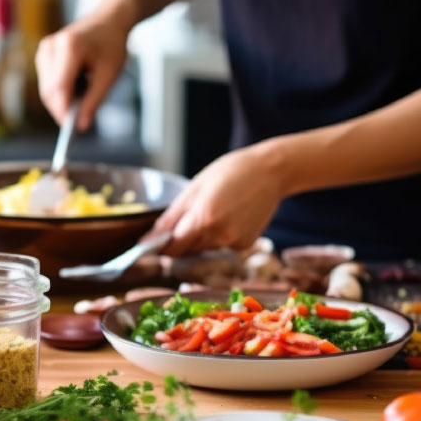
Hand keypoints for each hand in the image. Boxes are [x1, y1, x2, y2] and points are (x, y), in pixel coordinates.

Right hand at [35, 6, 130, 130]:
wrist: (108, 22)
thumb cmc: (111, 44)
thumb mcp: (109, 75)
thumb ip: (94, 101)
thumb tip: (81, 125)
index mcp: (70, 48)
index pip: (59, 88)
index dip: (62, 111)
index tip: (69, 129)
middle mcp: (52, 46)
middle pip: (49, 91)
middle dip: (62, 109)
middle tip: (80, 120)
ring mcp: (45, 50)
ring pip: (46, 89)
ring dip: (61, 100)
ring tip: (83, 93)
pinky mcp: (44, 54)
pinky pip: (46, 83)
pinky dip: (59, 92)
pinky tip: (75, 86)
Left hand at [148, 144, 290, 255]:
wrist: (271, 171)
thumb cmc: (230, 172)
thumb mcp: (195, 188)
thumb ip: (172, 217)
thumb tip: (150, 239)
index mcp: (203, 218)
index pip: (173, 248)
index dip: (162, 247)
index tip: (156, 243)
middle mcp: (219, 235)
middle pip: (188, 248)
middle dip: (185, 236)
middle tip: (196, 210)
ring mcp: (234, 242)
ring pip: (205, 248)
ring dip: (202, 236)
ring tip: (217, 208)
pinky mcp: (245, 245)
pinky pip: (221, 245)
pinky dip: (220, 236)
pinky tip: (231, 216)